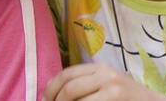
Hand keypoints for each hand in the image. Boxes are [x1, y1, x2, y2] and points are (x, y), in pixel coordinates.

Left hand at [42, 63, 165, 100]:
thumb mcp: (106, 87)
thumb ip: (85, 87)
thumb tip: (53, 96)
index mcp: (99, 68)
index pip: (66, 74)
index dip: (50, 89)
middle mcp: (105, 73)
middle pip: (67, 86)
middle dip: (54, 100)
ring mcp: (111, 85)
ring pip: (73, 95)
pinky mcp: (116, 96)